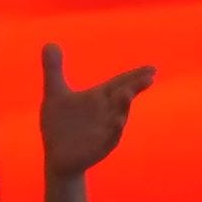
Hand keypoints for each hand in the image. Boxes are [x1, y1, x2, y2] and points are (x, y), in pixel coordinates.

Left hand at [35, 41, 158, 191]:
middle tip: (149, 76)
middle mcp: (106, 112)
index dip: (135, 76)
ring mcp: (104, 130)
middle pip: (123, 96)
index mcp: (98, 98)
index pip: (120, 83)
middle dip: (135, 86)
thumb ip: (54, 69)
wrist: (57, 158)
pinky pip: (109, 138)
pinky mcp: (98, 146)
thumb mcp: (54, 94)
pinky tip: (118, 122)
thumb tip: (50, 43)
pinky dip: (114, 130)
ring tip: (127, 94)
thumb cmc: (60, 125)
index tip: (152, 69)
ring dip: (123, 106)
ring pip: (118, 116)